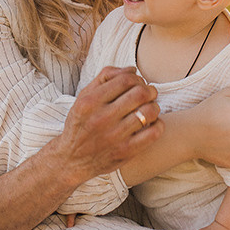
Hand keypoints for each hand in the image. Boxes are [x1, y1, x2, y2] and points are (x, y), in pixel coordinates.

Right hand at [60, 66, 161, 183]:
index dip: (137, 78)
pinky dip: (158, 124)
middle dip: (149, 90)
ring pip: (149, 112)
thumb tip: (132, 69)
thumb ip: (105, 77)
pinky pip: (153, 133)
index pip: (125, 80)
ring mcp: (115, 136)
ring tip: (149, 108)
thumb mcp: (84, 97)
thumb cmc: (81, 123)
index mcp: (91, 102)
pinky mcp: (126, 151)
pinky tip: (151, 123)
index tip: (138, 83)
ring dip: (154, 106)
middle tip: (148, 93)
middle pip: (140, 93)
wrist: (72, 159)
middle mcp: (102, 118)